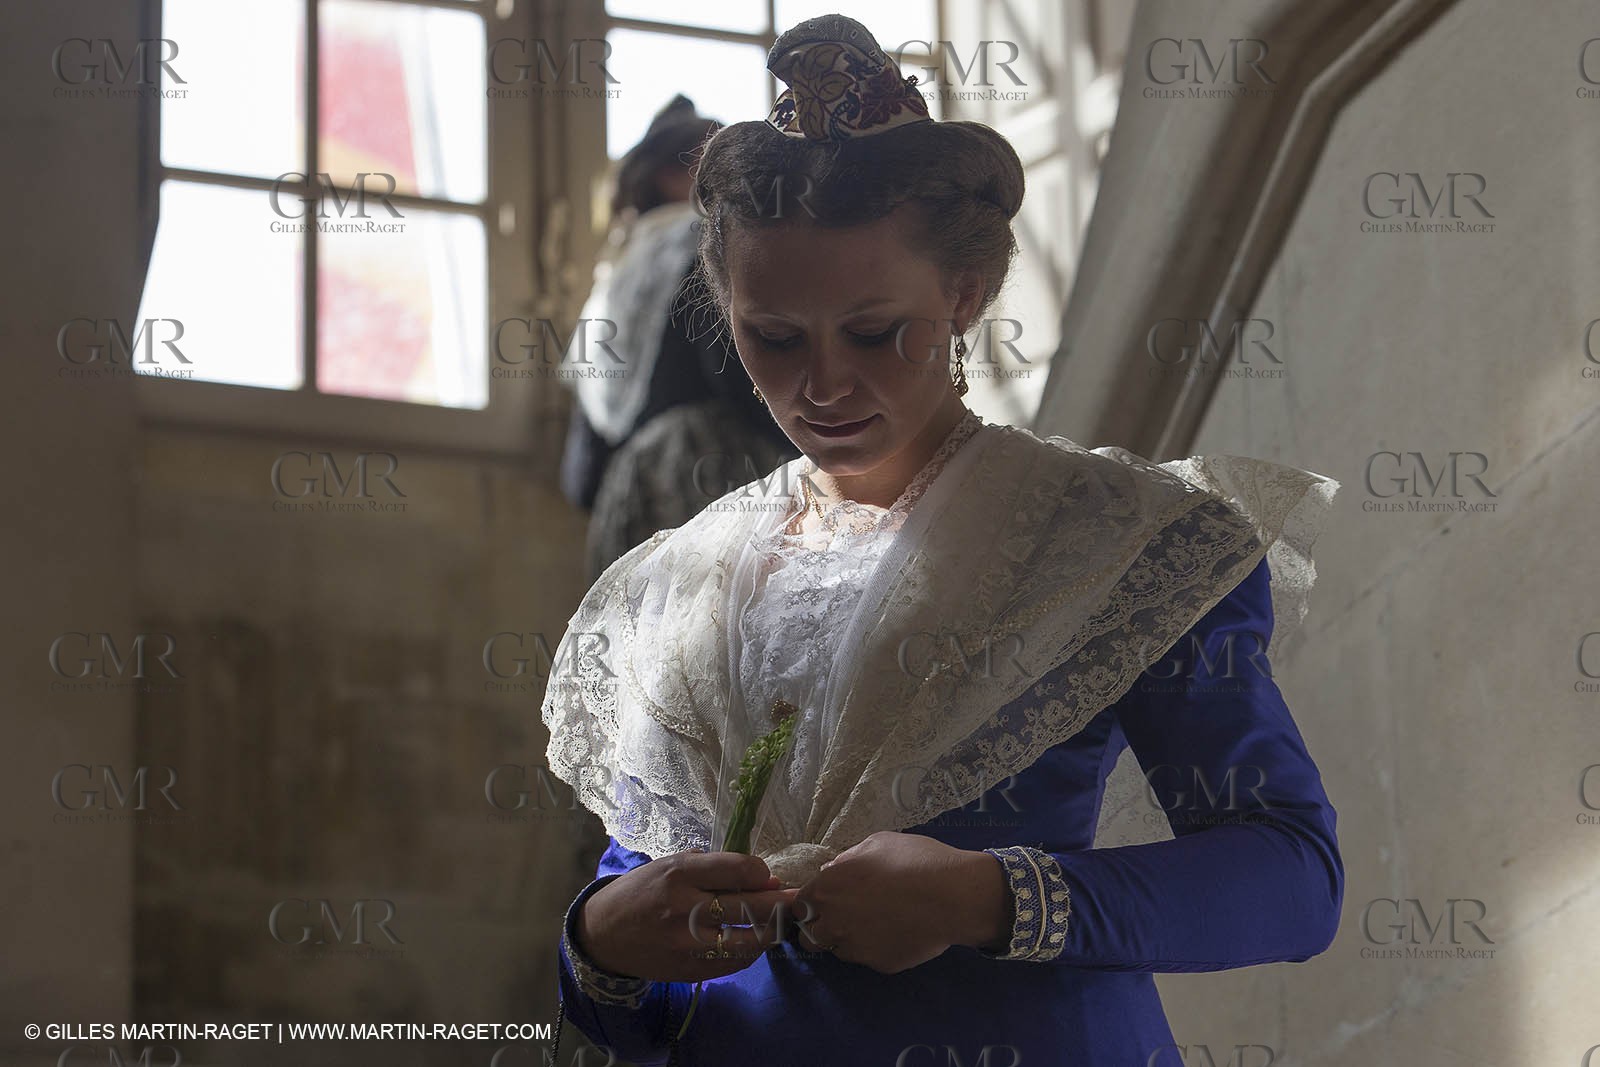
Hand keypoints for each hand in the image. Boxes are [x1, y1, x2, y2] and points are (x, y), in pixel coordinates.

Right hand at [576, 848, 801, 982]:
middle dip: (784, 902)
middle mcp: (685, 907)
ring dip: (772, 931)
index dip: (763, 872)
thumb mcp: (673, 866)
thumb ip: (717, 869)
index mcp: (680, 873)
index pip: (740, 869)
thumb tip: (767, 880)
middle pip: (752, 906)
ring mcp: (687, 943)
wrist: (604, 933)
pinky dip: (750, 952)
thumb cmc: (643, 891)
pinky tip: (753, 941)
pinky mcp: (689, 970)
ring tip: (779, 923)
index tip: (767, 876)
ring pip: (749, 940)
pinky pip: (734, 963)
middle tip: (801, 900)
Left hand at [790, 831, 1009, 973]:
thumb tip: (833, 870)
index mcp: (827, 888)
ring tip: (874, 924)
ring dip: (847, 939)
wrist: (952, 896)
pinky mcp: (877, 965)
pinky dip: (876, 948)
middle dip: (820, 927)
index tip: (827, 901)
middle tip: (845, 916)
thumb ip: (848, 859)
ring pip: (837, 950)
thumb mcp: (877, 844)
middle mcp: (833, 921)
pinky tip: (896, 933)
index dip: (812, 903)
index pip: (799, 905)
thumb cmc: (914, 860)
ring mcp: (855, 948)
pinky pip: (868, 958)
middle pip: (809, 936)